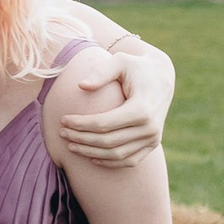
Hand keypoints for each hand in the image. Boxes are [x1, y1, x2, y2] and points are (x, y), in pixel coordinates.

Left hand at [56, 47, 171, 167]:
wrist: (161, 78)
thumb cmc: (136, 67)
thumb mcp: (121, 61)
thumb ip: (101, 72)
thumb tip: (81, 86)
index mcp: (142, 109)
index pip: (103, 124)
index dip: (80, 124)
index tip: (62, 119)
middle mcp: (150, 127)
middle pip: (107, 141)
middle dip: (80, 138)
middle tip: (62, 133)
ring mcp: (153, 138)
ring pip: (116, 155)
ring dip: (90, 153)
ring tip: (71, 146)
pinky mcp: (153, 144)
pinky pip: (129, 161)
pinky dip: (109, 163)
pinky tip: (91, 158)